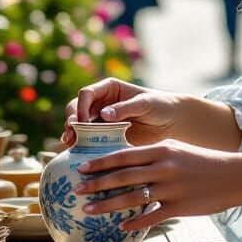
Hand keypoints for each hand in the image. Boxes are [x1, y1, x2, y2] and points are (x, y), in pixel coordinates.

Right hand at [63, 79, 184, 147]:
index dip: (81, 106)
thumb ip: (125, 108)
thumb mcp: (145, 103)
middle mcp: (101, 103)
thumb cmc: (160, 106)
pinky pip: (89, 140)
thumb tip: (104, 114)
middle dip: (71, 120)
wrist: (171, 123)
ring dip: (72, 134)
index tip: (82, 121)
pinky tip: (77, 153)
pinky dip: (82, 145)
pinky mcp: (105, 136)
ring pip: (79, 126)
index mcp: (108, 88)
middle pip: (76, 109)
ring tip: (70, 144)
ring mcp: (101, 120)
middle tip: (70, 134)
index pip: (86, 94)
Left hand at [73, 140, 241, 232]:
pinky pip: (151, 217)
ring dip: (107, 206)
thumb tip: (126, 162)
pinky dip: (134, 223)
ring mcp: (171, 188)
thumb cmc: (203, 162)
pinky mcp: (180, 207)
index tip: (81, 167)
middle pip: (122, 177)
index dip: (100, 162)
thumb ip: (153, 155)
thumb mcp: (177, 150)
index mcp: (162, 150)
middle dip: (96, 184)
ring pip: (132, 198)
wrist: (235, 175)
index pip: (124, 155)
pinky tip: (121, 227)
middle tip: (76, 191)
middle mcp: (164, 168)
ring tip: (88, 212)